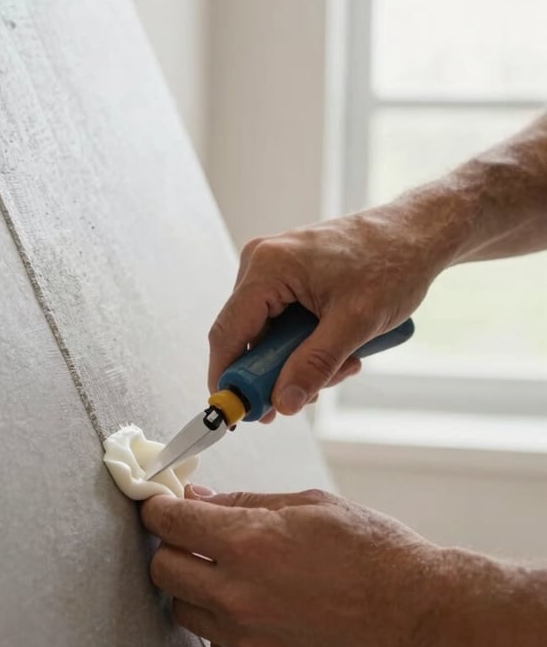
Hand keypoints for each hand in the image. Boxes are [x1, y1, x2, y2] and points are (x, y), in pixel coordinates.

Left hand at [141, 486, 440, 646]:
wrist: (420, 614)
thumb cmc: (374, 553)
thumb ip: (244, 503)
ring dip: (193, 588)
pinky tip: (253, 604)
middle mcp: (239, 595)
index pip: (169, 523)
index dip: (158, 508)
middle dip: (170, 547)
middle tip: (192, 537)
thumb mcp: (308, 505)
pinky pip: (217, 644)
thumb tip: (199, 500)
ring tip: (228, 573)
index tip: (160, 505)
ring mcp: (249, 639)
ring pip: (183, 611)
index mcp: (249, 544)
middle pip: (162, 571)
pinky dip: (222, 622)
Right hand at [208, 209, 449, 415]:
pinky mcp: (287, 277)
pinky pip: (282, 323)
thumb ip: (315, 365)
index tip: (239, 413)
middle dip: (279, 372)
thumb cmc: (392, 263)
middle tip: (314, 393)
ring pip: (268, 336)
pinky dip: (306, 344)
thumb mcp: (356, 323)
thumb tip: (282, 403)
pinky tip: (339, 347)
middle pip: (248, 338)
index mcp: (268, 267)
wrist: (417, 234)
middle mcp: (261, 264)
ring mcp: (273, 269)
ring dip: (300, 360)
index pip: (229, 333)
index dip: (228, 377)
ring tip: (345, 361)